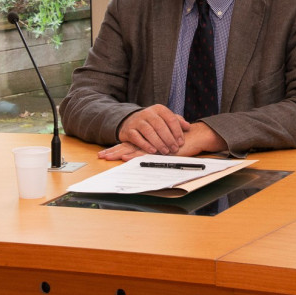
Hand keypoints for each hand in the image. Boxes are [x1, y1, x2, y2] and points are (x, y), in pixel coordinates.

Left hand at [98, 121, 226, 160]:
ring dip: (119, 153)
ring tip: (107, 156)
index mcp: (147, 141)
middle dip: (113, 151)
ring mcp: (153, 146)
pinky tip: (125, 157)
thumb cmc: (181, 142)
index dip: (117, 149)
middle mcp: (148, 142)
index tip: (105, 153)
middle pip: (127, 146)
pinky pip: (144, 153)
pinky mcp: (159, 150)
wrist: (194, 137)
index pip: (129, 145)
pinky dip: (134, 155)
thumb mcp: (165, 147)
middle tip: (101, 155)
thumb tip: (146, 155)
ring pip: (132, 150)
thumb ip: (157, 148)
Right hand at [115, 105, 190, 154]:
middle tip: (174, 149)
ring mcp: (137, 121)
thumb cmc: (151, 122)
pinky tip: (153, 150)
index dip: (177, 131)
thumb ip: (176, 121)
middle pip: (160, 125)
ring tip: (165, 151)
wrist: (130, 121)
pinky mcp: (128, 130)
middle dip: (169, 138)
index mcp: (158, 109)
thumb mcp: (164, 118)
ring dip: (159, 142)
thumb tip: (188, 127)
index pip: (170, 119)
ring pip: (149, 131)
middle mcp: (147, 113)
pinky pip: (137, 138)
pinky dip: (145, 145)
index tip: (181, 142)